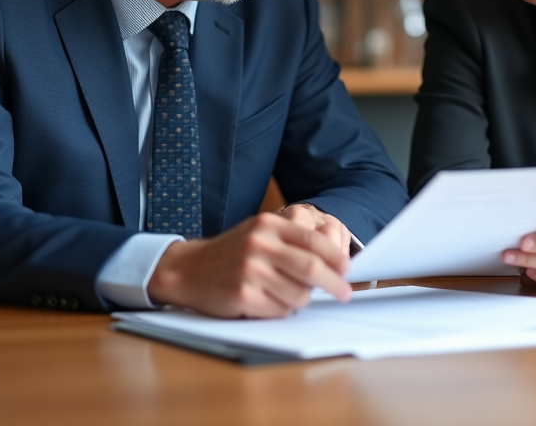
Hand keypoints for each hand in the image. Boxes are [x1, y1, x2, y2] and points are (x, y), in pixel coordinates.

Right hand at [146, 212, 351, 317]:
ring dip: (300, 300)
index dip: (336, 258)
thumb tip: (334, 260)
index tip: (347, 270)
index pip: (313, 242)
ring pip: (298, 294)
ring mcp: (250, 271)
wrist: (188, 269)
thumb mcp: (259, 233)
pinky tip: (268, 302)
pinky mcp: (243, 295)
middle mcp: (259, 245)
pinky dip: (282, 310)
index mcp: (268, 225)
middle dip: (334, 284)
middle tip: (344, 293)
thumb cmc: (231, 253)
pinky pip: (279, 310)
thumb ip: (291, 241)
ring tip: (286, 295)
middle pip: (311, 268)